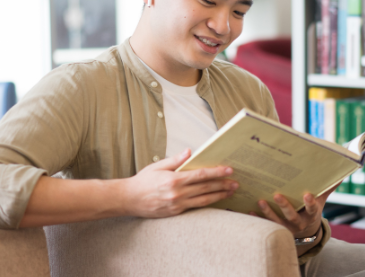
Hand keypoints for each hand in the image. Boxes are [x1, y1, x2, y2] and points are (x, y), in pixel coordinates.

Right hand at [120, 148, 237, 217]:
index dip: (216, 172)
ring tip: (231, 192)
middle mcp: (177, 194)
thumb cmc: (143, 181)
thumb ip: (175, 159)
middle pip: (205, 188)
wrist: (128, 200)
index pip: (200, 175)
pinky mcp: (176, 213)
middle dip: (223, 185)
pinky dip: (208, 203)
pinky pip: (195, 207)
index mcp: (173, 180)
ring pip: (203, 200)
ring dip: (219, 196)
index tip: (229, 170)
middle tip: (236, 182)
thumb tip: (190, 151)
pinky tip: (216, 200)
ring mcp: (177, 205)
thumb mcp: (157, 166)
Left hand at [253, 183, 338, 239]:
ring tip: (260, 201)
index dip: (310, 203)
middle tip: (277, 195)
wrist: (305, 232)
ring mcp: (286, 228)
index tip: (307, 195)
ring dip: (268, 212)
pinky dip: (257, 218)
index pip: (312, 209)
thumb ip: (329, 186)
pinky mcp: (275, 229)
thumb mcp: (321, 200)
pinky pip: (265, 225)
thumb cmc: (311, 210)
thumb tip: (344, 171)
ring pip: (276, 221)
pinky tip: (249, 210)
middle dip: (284, 206)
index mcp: (311, 214)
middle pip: (291, 216)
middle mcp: (299, 223)